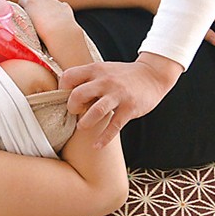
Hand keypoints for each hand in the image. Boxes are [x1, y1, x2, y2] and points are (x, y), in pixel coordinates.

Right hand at [18, 0, 77, 35]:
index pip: (23, 0)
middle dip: (36, 9)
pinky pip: (60, 8)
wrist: (60, 33)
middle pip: (36, 0)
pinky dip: (59, 13)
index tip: (24, 16)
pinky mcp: (65, 6)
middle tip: (36, 22)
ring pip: (49, 4)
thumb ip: (23, 21)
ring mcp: (55, 1)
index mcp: (30, 2)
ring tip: (49, 25)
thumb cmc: (41, 33)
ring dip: (48, 11)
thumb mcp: (25, 28)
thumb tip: (22, 23)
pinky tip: (59, 23)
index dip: (23, 8)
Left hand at [59, 52, 182, 147]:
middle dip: (72, 107)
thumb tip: (65, 92)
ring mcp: (118, 95)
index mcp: (96, 70)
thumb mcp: (104, 69)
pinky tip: (96, 145)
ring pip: (95, 111)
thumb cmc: (123, 76)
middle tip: (75, 112)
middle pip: (78, 94)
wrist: (153, 75)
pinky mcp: (130, 108)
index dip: (61, 88)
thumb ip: (87, 78)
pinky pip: (114, 126)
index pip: (69, 76)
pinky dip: (104, 138)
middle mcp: (105, 81)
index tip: (63, 97)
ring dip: (85, 123)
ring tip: (82, 127)